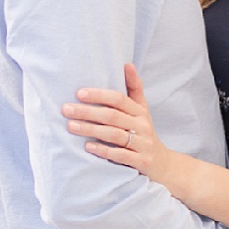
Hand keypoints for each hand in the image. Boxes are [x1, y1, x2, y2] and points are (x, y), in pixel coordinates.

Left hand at [62, 63, 177, 184]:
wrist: (162, 164)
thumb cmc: (144, 133)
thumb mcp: (142, 110)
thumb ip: (134, 88)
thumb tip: (127, 64)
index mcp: (140, 111)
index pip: (119, 99)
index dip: (99, 95)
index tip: (78, 93)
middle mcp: (142, 125)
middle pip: (112, 116)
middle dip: (87, 112)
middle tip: (66, 109)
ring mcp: (143, 144)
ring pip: (114, 134)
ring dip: (91, 130)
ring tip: (71, 126)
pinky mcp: (142, 161)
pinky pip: (121, 155)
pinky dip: (104, 150)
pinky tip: (88, 147)